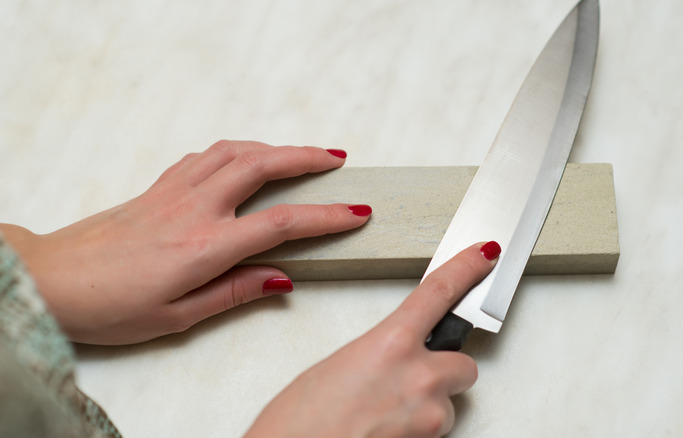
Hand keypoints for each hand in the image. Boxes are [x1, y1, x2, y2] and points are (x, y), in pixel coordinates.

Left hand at [1, 141, 370, 344]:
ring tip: (302, 154)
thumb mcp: (179, 316)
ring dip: (275, 147)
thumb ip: (235, 292)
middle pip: (263, 166)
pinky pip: (207, 155)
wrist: (55, 280)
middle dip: (307, 159)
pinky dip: (237, 150)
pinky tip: (247, 158)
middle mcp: (195, 208)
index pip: (281, 223)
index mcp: (206, 246)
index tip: (357, 212)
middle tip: (338, 161)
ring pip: (236, 151)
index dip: (326, 216)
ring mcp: (176, 190)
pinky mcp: (160, 185)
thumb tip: (282, 278)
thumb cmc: (112, 306)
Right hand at [247, 241, 500, 437]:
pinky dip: (418, 432)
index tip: (483, 256)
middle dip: (444, 370)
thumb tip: (393, 359)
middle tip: (410, 382)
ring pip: (450, 404)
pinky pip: (438, 433)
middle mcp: (419, 376)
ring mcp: (429, 416)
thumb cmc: (299, 422)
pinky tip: (388, 432)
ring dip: (428, 407)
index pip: (440, 292)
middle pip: (463, 363)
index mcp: (390, 343)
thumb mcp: (337, 367)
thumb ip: (378, 353)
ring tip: (386, 417)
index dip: (467, 268)